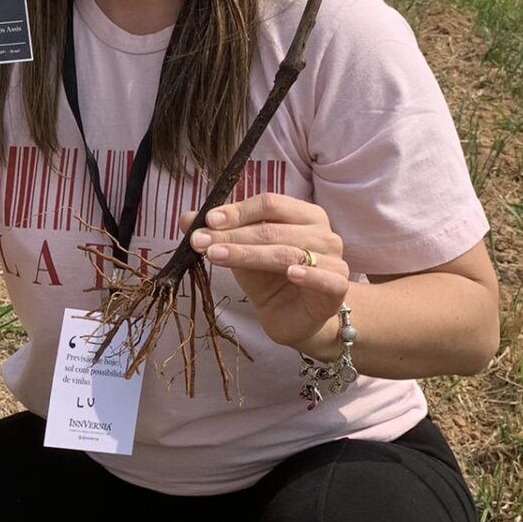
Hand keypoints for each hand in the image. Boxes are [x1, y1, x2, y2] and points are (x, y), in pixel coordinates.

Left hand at [183, 192, 348, 353]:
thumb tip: (184, 218)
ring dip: (250, 253)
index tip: (207, 221)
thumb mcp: (240, 252)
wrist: (292, 317)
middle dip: (233, 235)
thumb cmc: (270, 278)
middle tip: (201, 242)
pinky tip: (290, 273)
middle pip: (273, 228)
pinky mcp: (338, 288)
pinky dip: (308, 273)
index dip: (237, 211)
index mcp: (303, 214)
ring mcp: (334, 259)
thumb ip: (218, 233)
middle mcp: (322, 232)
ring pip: (289, 252)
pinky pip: (326, 278)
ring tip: (217, 256)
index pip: (270, 203)